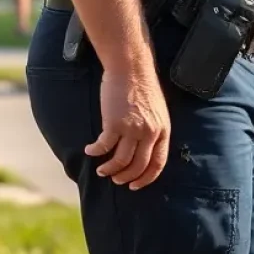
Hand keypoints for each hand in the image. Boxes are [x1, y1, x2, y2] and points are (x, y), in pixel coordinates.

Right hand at [86, 63, 170, 189]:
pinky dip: (95, 152)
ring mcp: (132, 129)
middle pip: (138, 166)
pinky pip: (103, 147)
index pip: (158, 163)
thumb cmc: (142, 86)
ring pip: (120, 161)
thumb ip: (153, 129)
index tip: (135, 186)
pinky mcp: (114, 124)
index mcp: (163, 129)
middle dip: (125, 177)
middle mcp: (150, 132)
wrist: (131, 68)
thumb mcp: (157, 110)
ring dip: (109, 169)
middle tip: (115, 179)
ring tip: (102, 170)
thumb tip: (144, 149)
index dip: (146, 178)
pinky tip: (90, 150)